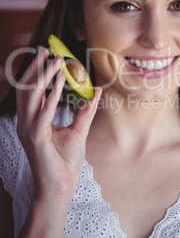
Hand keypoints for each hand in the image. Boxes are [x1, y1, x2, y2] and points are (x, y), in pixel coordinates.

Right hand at [16, 47, 101, 203]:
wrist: (61, 187)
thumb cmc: (66, 163)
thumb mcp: (79, 131)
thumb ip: (85, 111)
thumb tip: (96, 92)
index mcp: (33, 120)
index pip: (32, 91)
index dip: (37, 72)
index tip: (47, 56)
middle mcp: (26, 122)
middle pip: (26, 89)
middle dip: (35, 68)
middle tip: (46, 50)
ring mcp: (28, 129)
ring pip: (31, 95)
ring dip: (43, 76)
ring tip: (55, 60)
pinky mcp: (35, 137)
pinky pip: (43, 111)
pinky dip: (51, 94)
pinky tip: (59, 81)